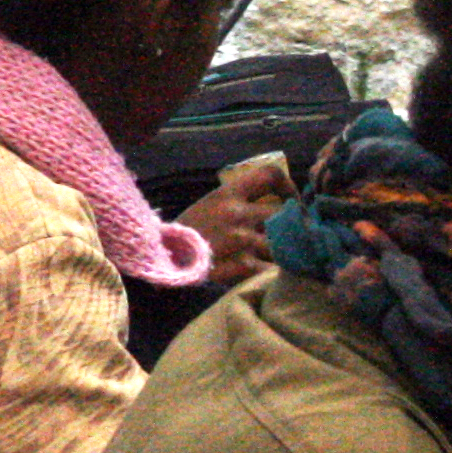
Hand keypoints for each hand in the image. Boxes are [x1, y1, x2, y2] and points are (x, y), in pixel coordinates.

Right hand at [180, 152, 293, 285]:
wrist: (159, 262)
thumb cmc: (187, 234)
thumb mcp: (208, 207)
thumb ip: (239, 203)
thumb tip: (278, 205)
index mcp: (227, 194)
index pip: (270, 174)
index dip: (288, 187)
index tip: (291, 202)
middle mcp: (236, 213)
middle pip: (284, 212)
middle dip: (290, 225)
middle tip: (291, 236)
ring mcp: (239, 240)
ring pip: (282, 242)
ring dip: (283, 252)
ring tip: (278, 260)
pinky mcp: (239, 267)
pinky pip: (270, 269)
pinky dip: (272, 274)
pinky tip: (266, 277)